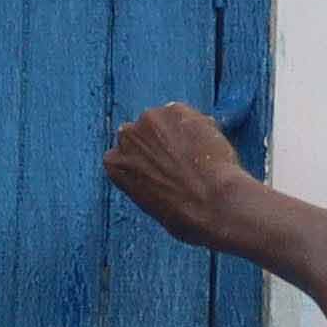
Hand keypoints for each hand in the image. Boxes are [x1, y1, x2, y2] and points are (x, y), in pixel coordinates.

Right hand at [103, 100, 265, 255]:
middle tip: (181, 159)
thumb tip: (164, 169)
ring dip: (177, 132)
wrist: (212, 203)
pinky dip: (197, 126)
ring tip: (197, 156)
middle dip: (158, 142)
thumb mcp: (152, 204)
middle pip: (141, 132)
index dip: (145, 159)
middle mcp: (126, 137)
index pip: (124, 153)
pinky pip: (186, 115)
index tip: (160, 168)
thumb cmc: (185, 217)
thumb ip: (148, 179)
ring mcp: (150, 120)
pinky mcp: (176, 109)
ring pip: (164, 120)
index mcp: (114, 164)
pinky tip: (208, 148)